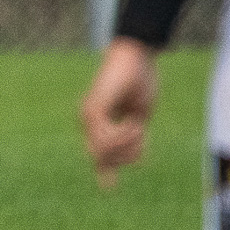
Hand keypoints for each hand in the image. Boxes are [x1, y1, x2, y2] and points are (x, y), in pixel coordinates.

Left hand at [80, 37, 159, 188]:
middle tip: (142, 134)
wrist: (137, 57)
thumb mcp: (137, 117)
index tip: (123, 171)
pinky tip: (133, 120)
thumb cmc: (140, 83)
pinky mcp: (94, 108)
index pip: (99, 157)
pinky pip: (107, 138)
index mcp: (97, 123)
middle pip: (103, 159)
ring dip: (129, 143)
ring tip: (138, 124)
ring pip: (105, 150)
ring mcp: (89, 115)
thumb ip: (129, 139)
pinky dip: (125, 135)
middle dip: (127, 155)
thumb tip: (122, 162)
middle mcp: (88, 121)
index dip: (113, 167)